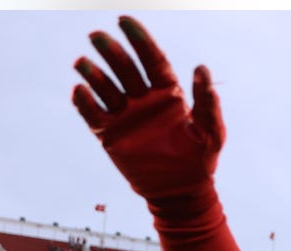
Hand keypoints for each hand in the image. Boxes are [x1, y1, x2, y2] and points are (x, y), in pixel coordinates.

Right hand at [72, 16, 224, 203]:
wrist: (181, 191)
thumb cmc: (201, 160)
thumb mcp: (210, 131)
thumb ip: (206, 102)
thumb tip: (201, 68)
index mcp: (168, 93)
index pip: (151, 59)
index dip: (139, 38)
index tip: (124, 19)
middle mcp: (143, 99)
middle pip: (124, 68)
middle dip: (111, 51)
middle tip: (97, 36)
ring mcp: (125, 115)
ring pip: (105, 87)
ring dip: (93, 73)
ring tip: (83, 63)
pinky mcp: (110, 134)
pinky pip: (92, 113)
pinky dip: (84, 101)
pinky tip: (79, 90)